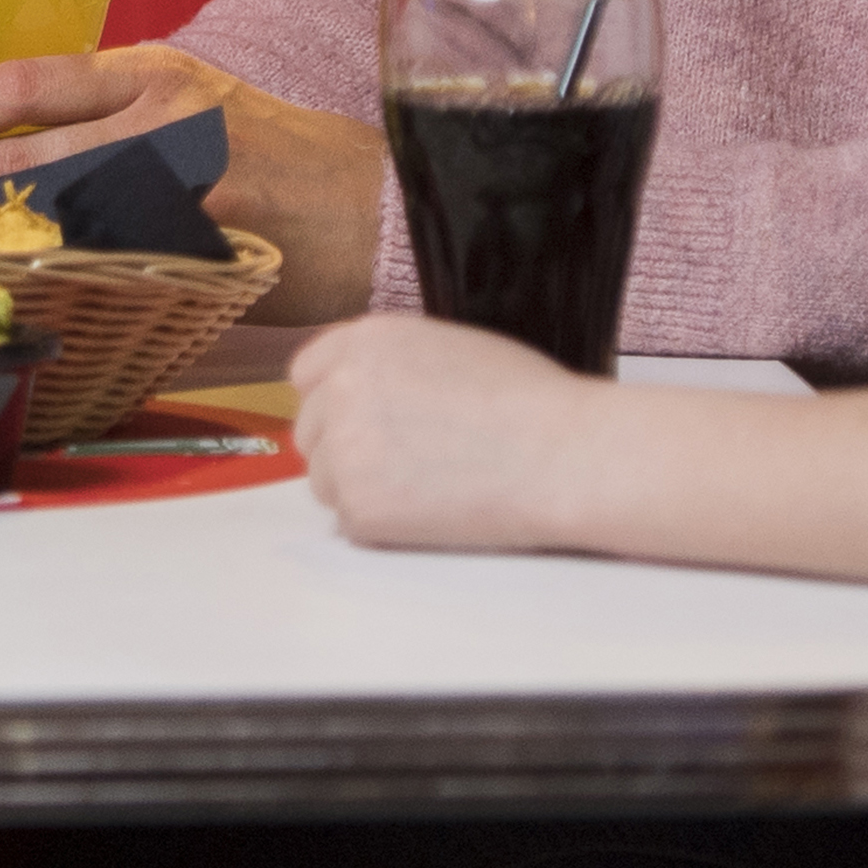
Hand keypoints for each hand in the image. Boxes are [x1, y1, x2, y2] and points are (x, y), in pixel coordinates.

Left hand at [0, 43, 390, 317]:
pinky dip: (70, 259)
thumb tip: (10, 172)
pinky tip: (41, 282)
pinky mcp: (213, 213)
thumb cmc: (275, 172)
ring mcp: (187, 154)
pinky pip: (119, 238)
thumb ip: (109, 134)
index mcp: (147, 72)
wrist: (376, 207)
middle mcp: (160, 99)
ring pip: (60, 181)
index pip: (24, 77)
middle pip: (25, 111)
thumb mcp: (189, 121)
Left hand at [290, 313, 599, 548]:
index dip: (332, 400)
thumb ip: (390, 364)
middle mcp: (342, 389)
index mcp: (365, 341)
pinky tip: (432, 511)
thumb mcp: (448, 348)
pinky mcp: (359, 507)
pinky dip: (381, 525)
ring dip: (361, 488)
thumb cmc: (526, 402)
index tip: (359, 420)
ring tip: (427, 486)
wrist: (561, 457)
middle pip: (310, 430)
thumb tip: (361, 391)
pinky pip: (349, 522)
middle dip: (345, 448)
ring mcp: (345, 450)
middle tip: (403, 463)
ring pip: (324, 480)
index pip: (306, 374)